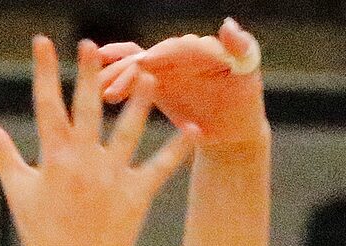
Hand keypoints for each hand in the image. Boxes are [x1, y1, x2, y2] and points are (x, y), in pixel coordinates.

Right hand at [0, 39, 196, 245]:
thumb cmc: (40, 235)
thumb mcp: (18, 190)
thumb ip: (0, 149)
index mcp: (54, 158)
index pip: (47, 104)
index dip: (44, 70)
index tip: (43, 41)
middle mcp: (84, 163)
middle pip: (89, 108)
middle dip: (91, 74)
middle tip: (94, 44)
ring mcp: (112, 179)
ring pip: (129, 131)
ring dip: (140, 102)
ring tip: (150, 76)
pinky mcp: (136, 197)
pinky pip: (160, 168)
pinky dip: (177, 150)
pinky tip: (192, 129)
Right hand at [101, 18, 265, 149]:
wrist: (234, 122)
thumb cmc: (245, 97)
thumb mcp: (249, 72)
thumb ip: (242, 47)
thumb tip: (227, 24)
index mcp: (201, 47)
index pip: (178, 50)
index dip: (161, 58)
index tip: (145, 66)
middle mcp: (179, 51)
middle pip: (151, 58)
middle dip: (132, 72)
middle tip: (114, 87)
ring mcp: (165, 65)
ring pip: (136, 66)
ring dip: (117, 78)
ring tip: (100, 91)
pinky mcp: (155, 79)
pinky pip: (131, 72)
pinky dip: (115, 75)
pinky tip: (96, 84)